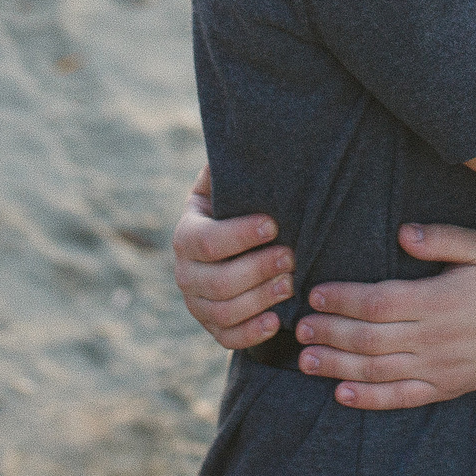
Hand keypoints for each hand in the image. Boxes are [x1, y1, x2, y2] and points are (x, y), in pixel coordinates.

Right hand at [170, 164, 290, 350]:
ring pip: (223, 312)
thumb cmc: (243, 206)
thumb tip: (252, 137)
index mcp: (186, 234)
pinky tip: (276, 321)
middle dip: (257, 269)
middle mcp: (184, 272)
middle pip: (216, 281)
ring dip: (260, 299)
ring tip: (292, 284)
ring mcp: (197, 304)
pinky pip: (227, 338)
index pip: (207, 241)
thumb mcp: (232, 183)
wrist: (239, 243)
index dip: (240, 236)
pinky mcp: (213, 326)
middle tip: (291, 257)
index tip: (275, 224)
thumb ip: (235, 167)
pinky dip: (251, 334)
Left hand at [294, 224, 475, 409]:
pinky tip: (342, 395)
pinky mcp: (445, 387)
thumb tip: (402, 233)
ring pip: (378, 371)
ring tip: (306, 361)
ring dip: (338, 367)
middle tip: (298, 330)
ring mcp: (438, 366)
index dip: (342, 299)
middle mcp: (433, 337)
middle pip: (369, 339)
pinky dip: (370, 399)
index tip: (314, 294)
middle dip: (330, 333)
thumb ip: (440, 238)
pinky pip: (402, 398)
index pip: (378, 302)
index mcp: (437, 300)